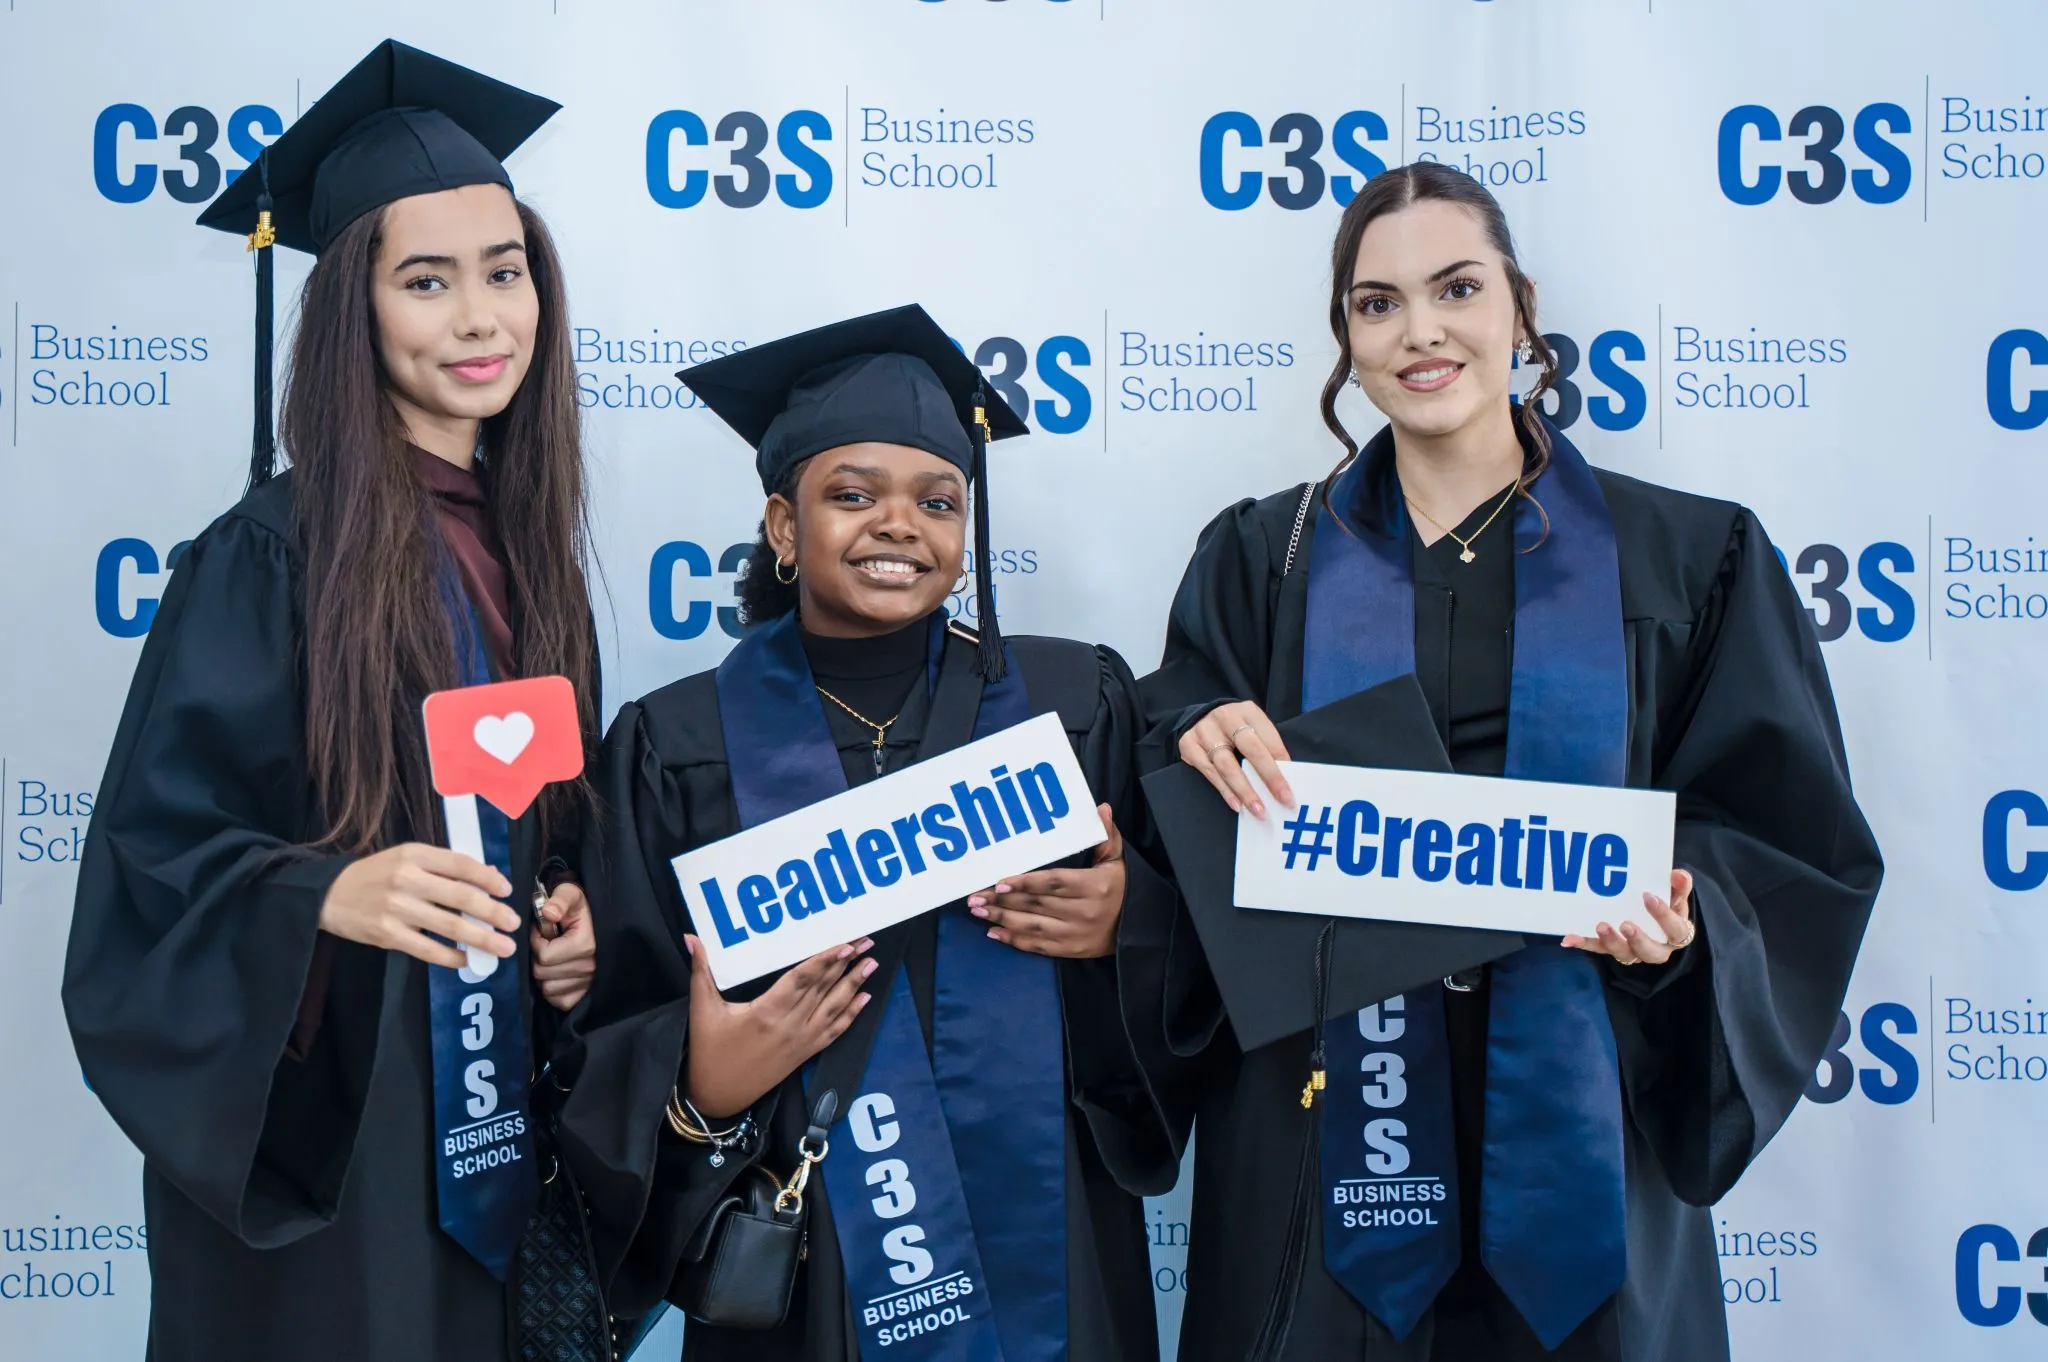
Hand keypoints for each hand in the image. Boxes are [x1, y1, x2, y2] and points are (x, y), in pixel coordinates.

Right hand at [318, 843, 518, 969]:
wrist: (329, 895)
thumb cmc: (377, 875)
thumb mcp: (408, 858)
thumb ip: (445, 866)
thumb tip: (490, 877)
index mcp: (415, 854)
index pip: (461, 864)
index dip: (488, 878)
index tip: (507, 890)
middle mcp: (407, 879)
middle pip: (461, 897)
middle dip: (493, 912)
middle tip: (513, 923)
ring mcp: (396, 909)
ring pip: (449, 926)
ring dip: (481, 938)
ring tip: (503, 947)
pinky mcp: (387, 935)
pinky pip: (427, 949)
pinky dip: (451, 956)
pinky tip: (467, 959)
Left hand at [532, 882, 594, 1011]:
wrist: (599, 921)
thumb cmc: (581, 909)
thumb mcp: (572, 894)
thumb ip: (560, 900)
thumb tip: (548, 912)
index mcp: (585, 945)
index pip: (544, 955)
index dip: (536, 942)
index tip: (542, 931)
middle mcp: (590, 967)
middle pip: (542, 974)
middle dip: (537, 958)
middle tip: (545, 944)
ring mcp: (589, 983)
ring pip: (548, 989)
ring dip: (543, 975)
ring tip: (551, 959)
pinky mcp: (586, 994)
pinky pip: (559, 1001)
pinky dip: (553, 991)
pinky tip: (556, 974)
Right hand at [684, 934, 876, 1118]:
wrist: (716, 1097)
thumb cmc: (708, 1052)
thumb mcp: (701, 1009)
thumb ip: (700, 970)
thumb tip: (691, 938)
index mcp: (766, 1012)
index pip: (803, 980)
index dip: (825, 961)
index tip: (845, 946)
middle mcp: (790, 1026)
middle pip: (824, 989)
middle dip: (847, 964)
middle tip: (866, 941)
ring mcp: (801, 1041)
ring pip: (834, 1008)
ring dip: (855, 984)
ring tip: (872, 963)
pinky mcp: (804, 1053)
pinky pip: (834, 1032)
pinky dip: (852, 1014)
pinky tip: (865, 998)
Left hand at [968, 804, 1125, 958]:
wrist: (1140, 928)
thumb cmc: (1123, 888)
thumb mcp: (1118, 860)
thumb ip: (1106, 835)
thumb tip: (1100, 808)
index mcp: (1094, 886)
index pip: (1054, 883)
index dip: (1026, 883)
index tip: (1000, 881)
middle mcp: (1084, 912)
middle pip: (1036, 905)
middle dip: (1002, 900)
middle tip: (975, 895)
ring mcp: (1076, 934)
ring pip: (1033, 927)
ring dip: (1002, 919)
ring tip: (978, 911)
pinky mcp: (1071, 950)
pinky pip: (1039, 947)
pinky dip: (1015, 940)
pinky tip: (994, 932)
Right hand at [1178, 701, 1292, 818]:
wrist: (1199, 718)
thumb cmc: (1234, 728)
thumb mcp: (1252, 728)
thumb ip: (1266, 747)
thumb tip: (1285, 779)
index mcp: (1248, 711)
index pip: (1269, 739)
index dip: (1282, 764)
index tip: (1291, 787)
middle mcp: (1226, 717)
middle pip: (1251, 750)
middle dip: (1270, 777)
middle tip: (1283, 800)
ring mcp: (1205, 731)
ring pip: (1228, 766)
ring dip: (1245, 791)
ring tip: (1259, 810)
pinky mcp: (1189, 746)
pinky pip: (1209, 773)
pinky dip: (1225, 791)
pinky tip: (1237, 805)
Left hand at [1563, 869, 1695, 966]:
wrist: (1656, 923)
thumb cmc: (1667, 906)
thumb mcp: (1675, 896)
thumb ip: (1678, 886)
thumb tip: (1680, 875)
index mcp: (1675, 934)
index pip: (1674, 929)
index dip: (1663, 915)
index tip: (1648, 896)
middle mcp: (1656, 948)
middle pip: (1649, 951)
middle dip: (1637, 939)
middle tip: (1625, 924)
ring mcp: (1632, 951)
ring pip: (1623, 953)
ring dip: (1610, 941)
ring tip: (1600, 926)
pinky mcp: (1612, 949)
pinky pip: (1598, 949)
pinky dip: (1584, 944)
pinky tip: (1568, 939)